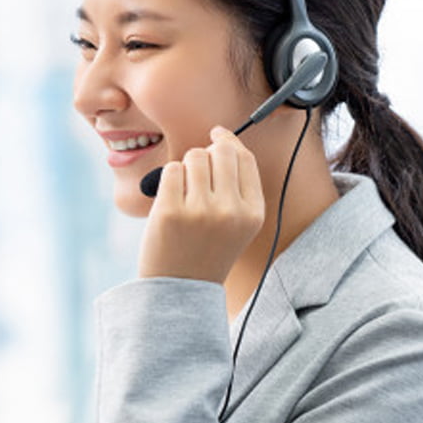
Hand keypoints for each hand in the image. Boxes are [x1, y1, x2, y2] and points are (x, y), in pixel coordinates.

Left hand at [138, 126, 265, 283]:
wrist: (181, 288)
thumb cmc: (207, 248)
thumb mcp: (238, 222)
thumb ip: (238, 184)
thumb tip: (221, 136)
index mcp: (253, 213)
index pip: (245, 158)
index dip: (229, 140)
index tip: (217, 135)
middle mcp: (231, 211)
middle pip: (220, 151)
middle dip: (206, 154)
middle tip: (198, 176)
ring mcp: (200, 211)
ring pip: (194, 157)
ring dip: (187, 167)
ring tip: (185, 192)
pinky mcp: (171, 212)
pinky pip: (172, 170)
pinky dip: (169, 178)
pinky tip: (171, 198)